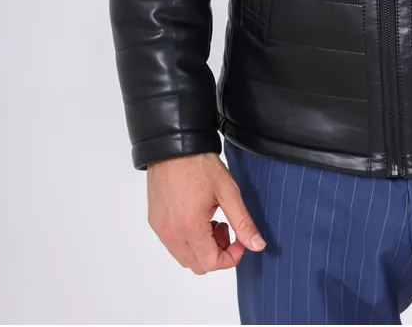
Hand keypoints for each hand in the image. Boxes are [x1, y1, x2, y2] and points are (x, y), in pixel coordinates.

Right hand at [146, 151, 266, 273]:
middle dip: (217, 252)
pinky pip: (173, 244)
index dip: (231, 257)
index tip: (239, 240)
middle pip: (198, 265)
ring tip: (211, 219)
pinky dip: (188, 240)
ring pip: (184, 257)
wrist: (173, 146)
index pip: (212, 263)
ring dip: (202, 248)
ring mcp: (160, 229)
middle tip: (225, 227)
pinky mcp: (155, 222)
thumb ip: (243, 222)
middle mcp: (171, 233)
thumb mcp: (228, 192)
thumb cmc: (200, 164)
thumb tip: (257, 245)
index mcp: (190, 228)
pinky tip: (197, 216)